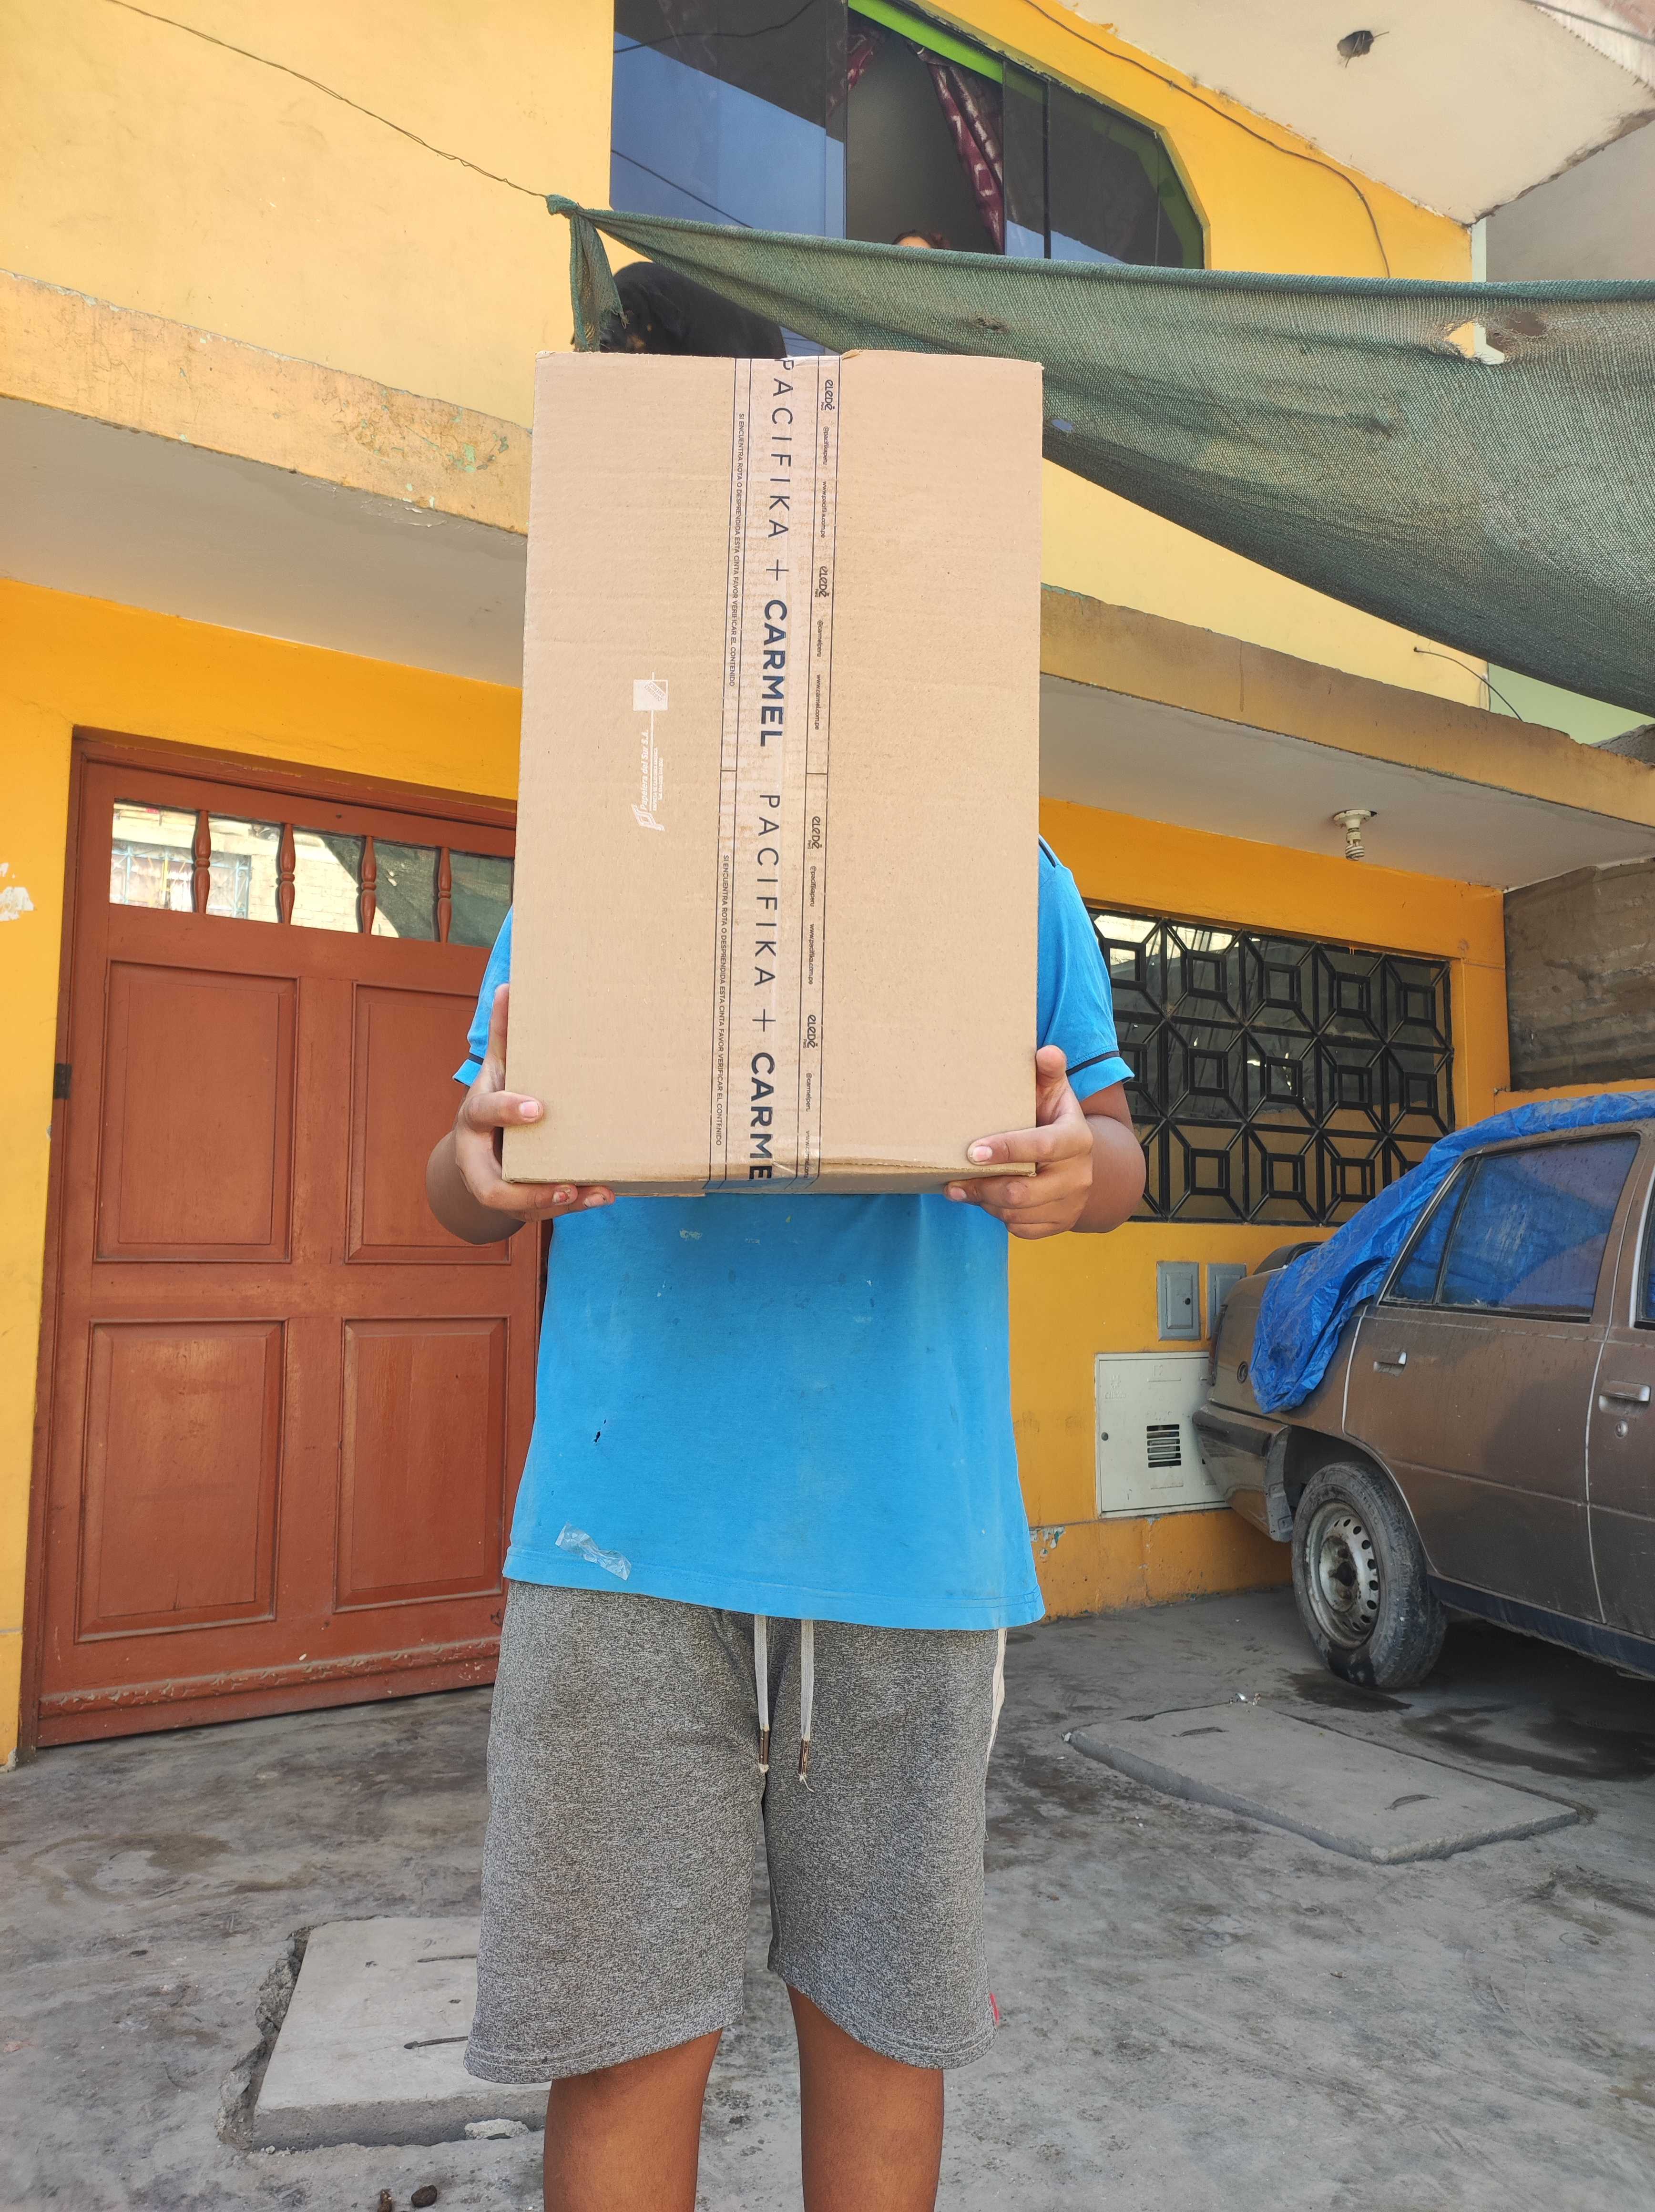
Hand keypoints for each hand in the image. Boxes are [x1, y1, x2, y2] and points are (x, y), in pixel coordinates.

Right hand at [449, 983, 613, 1226]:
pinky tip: (604, 1194)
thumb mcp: (497, 1069)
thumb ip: (505, 1036)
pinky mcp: (520, 1203)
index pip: (485, 1114)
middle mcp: (481, 1159)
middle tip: (565, 1184)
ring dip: (558, 1204)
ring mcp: (500, 1186)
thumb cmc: (495, 1099)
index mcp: (475, 1118)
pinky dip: (574, 1205)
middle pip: (493, 1186)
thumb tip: (511, 987)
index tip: (538, 1108)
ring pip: (522, 1206)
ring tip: (594, 1193)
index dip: (508, 1111)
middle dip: (529, 1190)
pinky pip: (543, 1212)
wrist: (477, 1148)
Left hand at [945, 1045, 1093, 1240]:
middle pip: (1022, 1192)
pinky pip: (1022, 1229)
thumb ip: (1048, 1071)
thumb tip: (1046, 1052)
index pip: (1041, 1147)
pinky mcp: (1060, 1224)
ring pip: (1017, 1214)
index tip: (973, 1151)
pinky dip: (998, 1217)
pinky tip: (985, 1200)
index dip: (1007, 1150)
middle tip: (952, 1179)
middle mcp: (1078, 1174)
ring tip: (963, 1188)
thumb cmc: (1054, 1118)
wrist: (1079, 1160)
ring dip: (984, 1203)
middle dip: (982, 1187)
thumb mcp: (1054, 1091)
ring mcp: (1071, 1203)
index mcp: (1077, 1138)